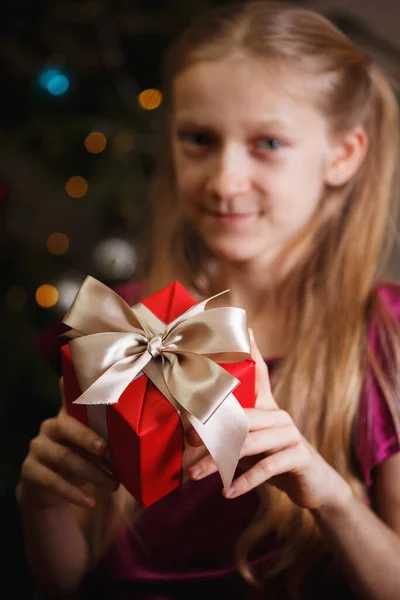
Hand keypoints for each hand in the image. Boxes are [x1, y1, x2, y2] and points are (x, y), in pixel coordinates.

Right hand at [19, 380, 117, 509]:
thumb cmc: (80, 457)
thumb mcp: (91, 445)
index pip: (69, 396)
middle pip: (66, 426)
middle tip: (107, 450)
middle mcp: (49, 427)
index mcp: (66, 415)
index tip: (90, 385)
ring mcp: (37, 448)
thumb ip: (107, 434)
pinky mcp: (30, 471)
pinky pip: (52, 481)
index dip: (74, 387)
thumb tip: (144, 430)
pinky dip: (74, 493)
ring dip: (91, 473)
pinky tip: (90, 501)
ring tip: (113, 485)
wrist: (47, 487)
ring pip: (64, 458)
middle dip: (88, 438)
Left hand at [188, 332, 350, 510]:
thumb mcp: (251, 444)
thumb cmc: (273, 459)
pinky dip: (245, 481)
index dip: (253, 351)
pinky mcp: (298, 456)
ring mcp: (290, 434)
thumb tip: (190, 433)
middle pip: (241, 416)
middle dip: (211, 429)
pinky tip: (228, 491)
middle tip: (188, 440)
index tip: (246, 329)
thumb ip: (231, 434)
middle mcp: (280, 414)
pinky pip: (267, 467)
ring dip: (218, 461)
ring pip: (248, 442)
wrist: (313, 484)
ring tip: (196, 475)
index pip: (260, 372)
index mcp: (268, 406)